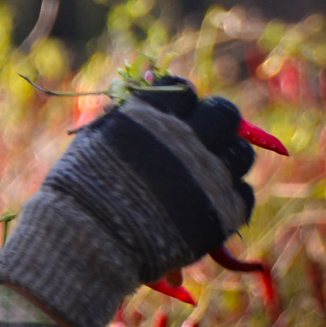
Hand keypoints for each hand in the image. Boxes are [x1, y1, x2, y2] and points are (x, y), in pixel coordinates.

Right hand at [0, 76, 255, 326]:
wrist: (88, 240)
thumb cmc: (81, 190)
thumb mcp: (97, 139)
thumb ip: (129, 115)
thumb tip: (150, 87)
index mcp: (153, 116)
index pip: (185, 91)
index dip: (182, 103)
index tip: (176, 116)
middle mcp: (186, 139)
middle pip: (225, 114)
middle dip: (215, 123)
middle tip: (203, 139)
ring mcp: (208, 175)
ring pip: (242, 153)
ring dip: (227, 158)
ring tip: (207, 174)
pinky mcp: (222, 211)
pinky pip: (243, 194)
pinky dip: (229, 197)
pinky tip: (210, 203)